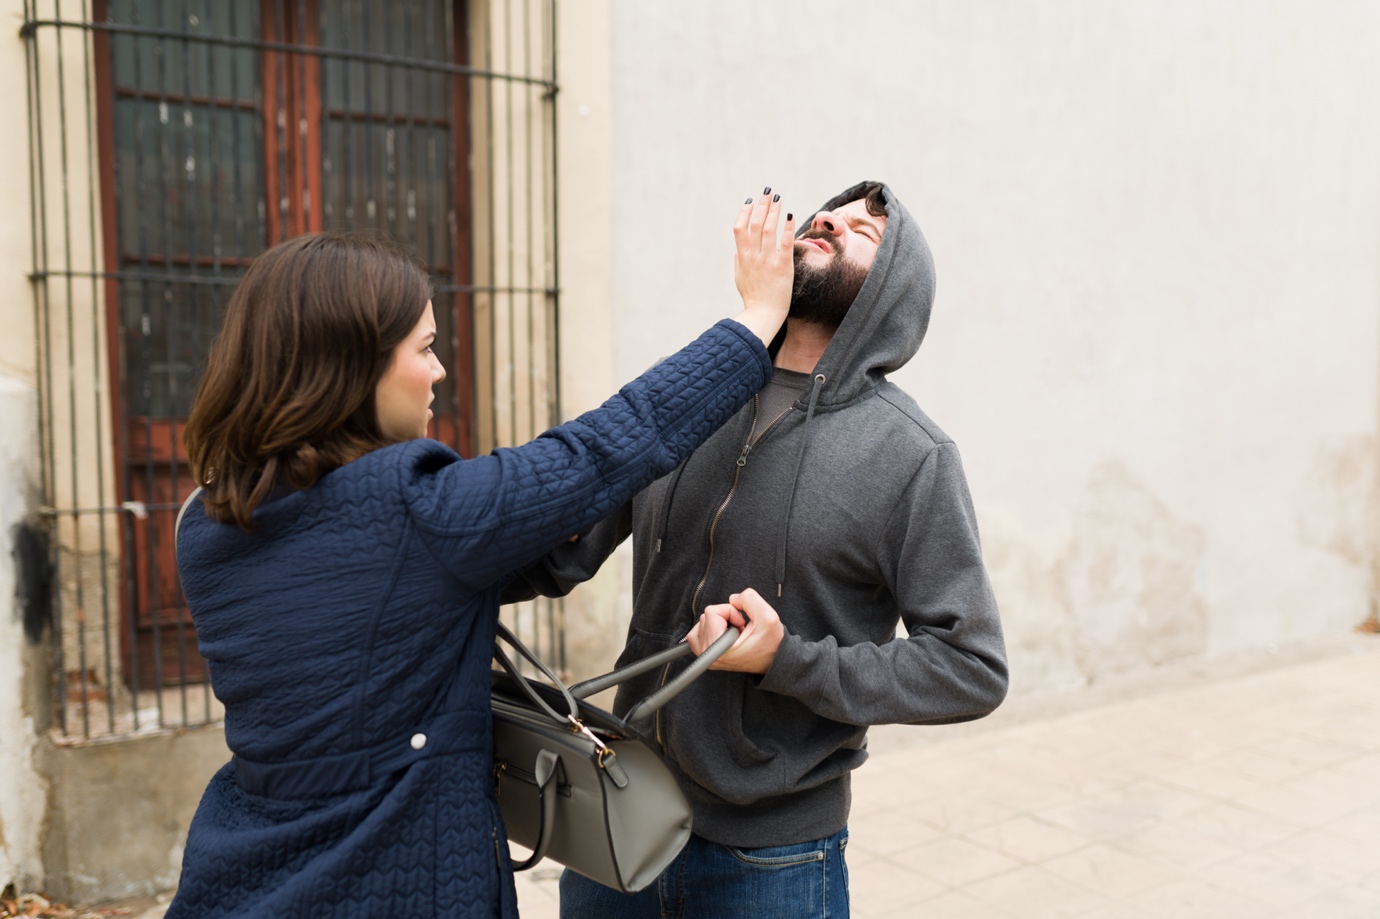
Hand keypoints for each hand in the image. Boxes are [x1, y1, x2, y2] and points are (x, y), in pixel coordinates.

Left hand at [685, 588, 784, 673]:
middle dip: (725, 618)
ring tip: (735, 634)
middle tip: (741, 631)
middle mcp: (707, 654)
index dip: (731, 612)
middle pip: (706, 616)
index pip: (711, 612)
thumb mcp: (767, 616)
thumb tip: (732, 599)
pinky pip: (696, 633)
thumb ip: (749, 599)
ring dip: (719, 623)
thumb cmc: (771, 643)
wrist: (774, 661)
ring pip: (702, 622)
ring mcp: (704, 656)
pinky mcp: (704, 655)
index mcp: (719, 648)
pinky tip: (723, 632)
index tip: (743, 625)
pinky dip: (709, 628)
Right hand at [729, 189, 794, 346]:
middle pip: (756, 224)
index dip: (744, 212)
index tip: (750, 201)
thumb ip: (738, 260)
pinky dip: (787, 228)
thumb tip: (738, 248)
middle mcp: (754, 256)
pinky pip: (785, 243)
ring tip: (778, 198)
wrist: (764, 314)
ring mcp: (768, 260)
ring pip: (769, 229)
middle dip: (761, 205)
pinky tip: (790, 215)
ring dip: (773, 211)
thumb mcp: (739, 277)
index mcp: (742, 257)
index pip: (739, 228)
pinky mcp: (783, 266)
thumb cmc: (752, 297)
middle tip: (768, 192)